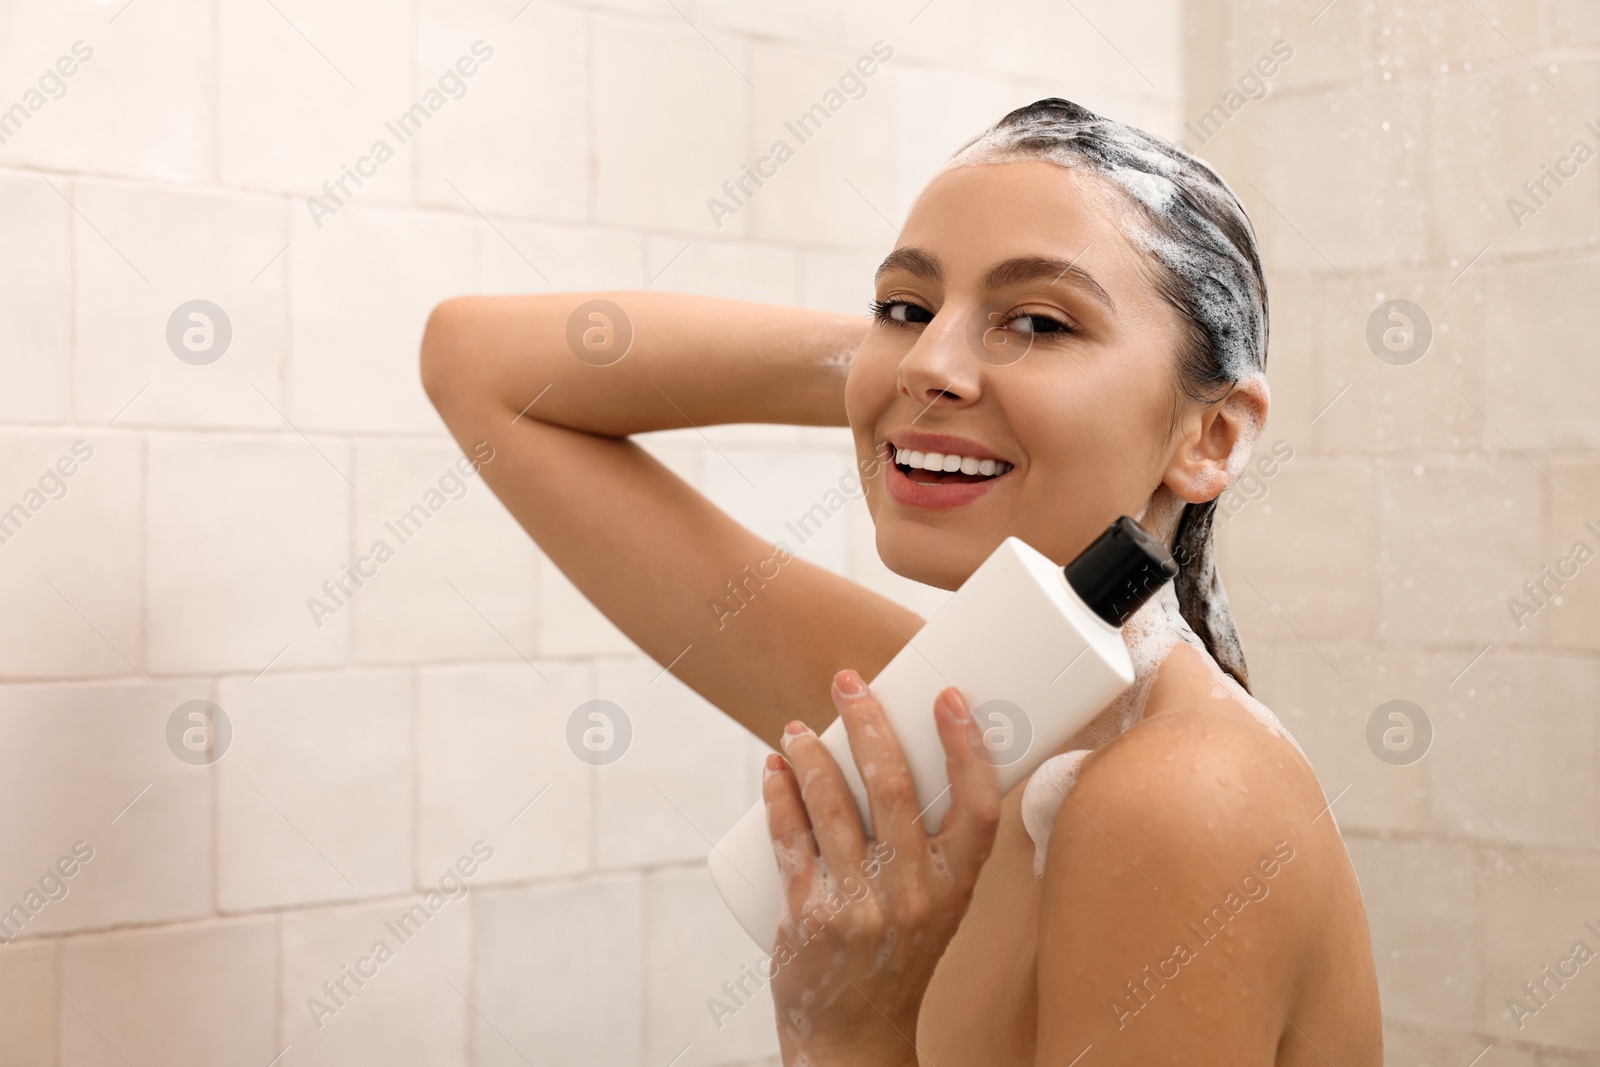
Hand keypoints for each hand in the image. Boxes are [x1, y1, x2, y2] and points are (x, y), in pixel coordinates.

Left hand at [762, 668, 1001, 1066]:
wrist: (855, 1037)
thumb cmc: (898, 955)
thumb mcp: (937, 905)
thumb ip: (931, 843)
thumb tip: (904, 752)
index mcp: (958, 888)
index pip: (979, 806)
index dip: (967, 746)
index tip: (948, 697)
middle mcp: (915, 896)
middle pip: (895, 789)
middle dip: (868, 722)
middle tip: (849, 682)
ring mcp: (860, 907)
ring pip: (834, 806)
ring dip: (812, 754)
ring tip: (797, 729)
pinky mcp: (810, 917)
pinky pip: (791, 839)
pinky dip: (780, 794)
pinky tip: (774, 769)